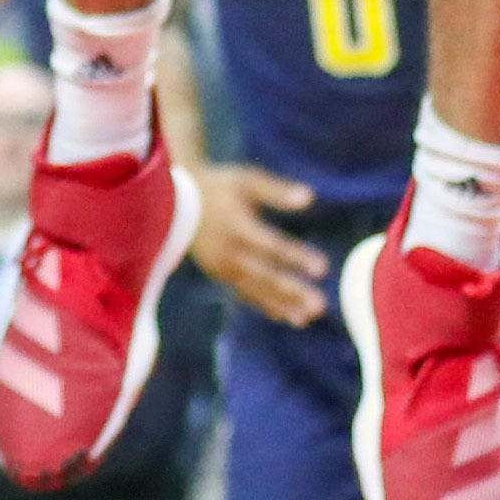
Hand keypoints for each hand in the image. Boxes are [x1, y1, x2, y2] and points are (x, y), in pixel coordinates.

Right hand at [190, 160, 332, 325]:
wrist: (176, 202)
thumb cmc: (219, 187)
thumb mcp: (246, 180)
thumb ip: (276, 191)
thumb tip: (310, 198)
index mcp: (237, 226)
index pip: (272, 246)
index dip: (297, 257)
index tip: (323, 268)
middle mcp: (229, 252)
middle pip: (265, 276)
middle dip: (293, 292)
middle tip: (320, 306)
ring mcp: (223, 267)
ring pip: (256, 290)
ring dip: (281, 305)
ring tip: (306, 319)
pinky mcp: (220, 275)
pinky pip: (245, 293)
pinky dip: (264, 304)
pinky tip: (285, 315)